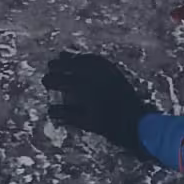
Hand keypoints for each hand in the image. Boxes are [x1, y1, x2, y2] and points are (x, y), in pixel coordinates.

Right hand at [40, 51, 154, 153]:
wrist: (138, 124)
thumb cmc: (112, 127)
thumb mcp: (87, 123)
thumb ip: (68, 115)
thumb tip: (50, 110)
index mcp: (85, 90)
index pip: (63, 81)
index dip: (52, 80)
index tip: (45, 81)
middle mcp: (95, 77)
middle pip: (73, 66)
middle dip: (59, 65)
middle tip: (50, 65)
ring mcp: (107, 73)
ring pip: (86, 60)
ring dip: (73, 58)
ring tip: (63, 56)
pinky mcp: (116, 73)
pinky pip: (100, 61)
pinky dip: (89, 57)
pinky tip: (85, 58)